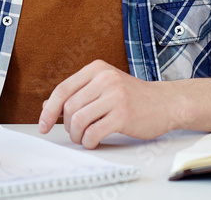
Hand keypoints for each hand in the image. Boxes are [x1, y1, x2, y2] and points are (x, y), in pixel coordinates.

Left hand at [38, 60, 173, 148]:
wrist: (166, 103)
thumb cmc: (134, 96)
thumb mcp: (105, 86)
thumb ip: (78, 93)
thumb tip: (47, 106)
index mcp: (97, 69)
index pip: (63, 89)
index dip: (49, 109)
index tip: (44, 124)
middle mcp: (104, 79)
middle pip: (69, 107)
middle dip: (67, 125)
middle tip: (75, 133)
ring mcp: (115, 96)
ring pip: (78, 120)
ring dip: (77, 135)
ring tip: (84, 137)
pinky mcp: (123, 115)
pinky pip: (93, 132)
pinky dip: (89, 141)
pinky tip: (93, 141)